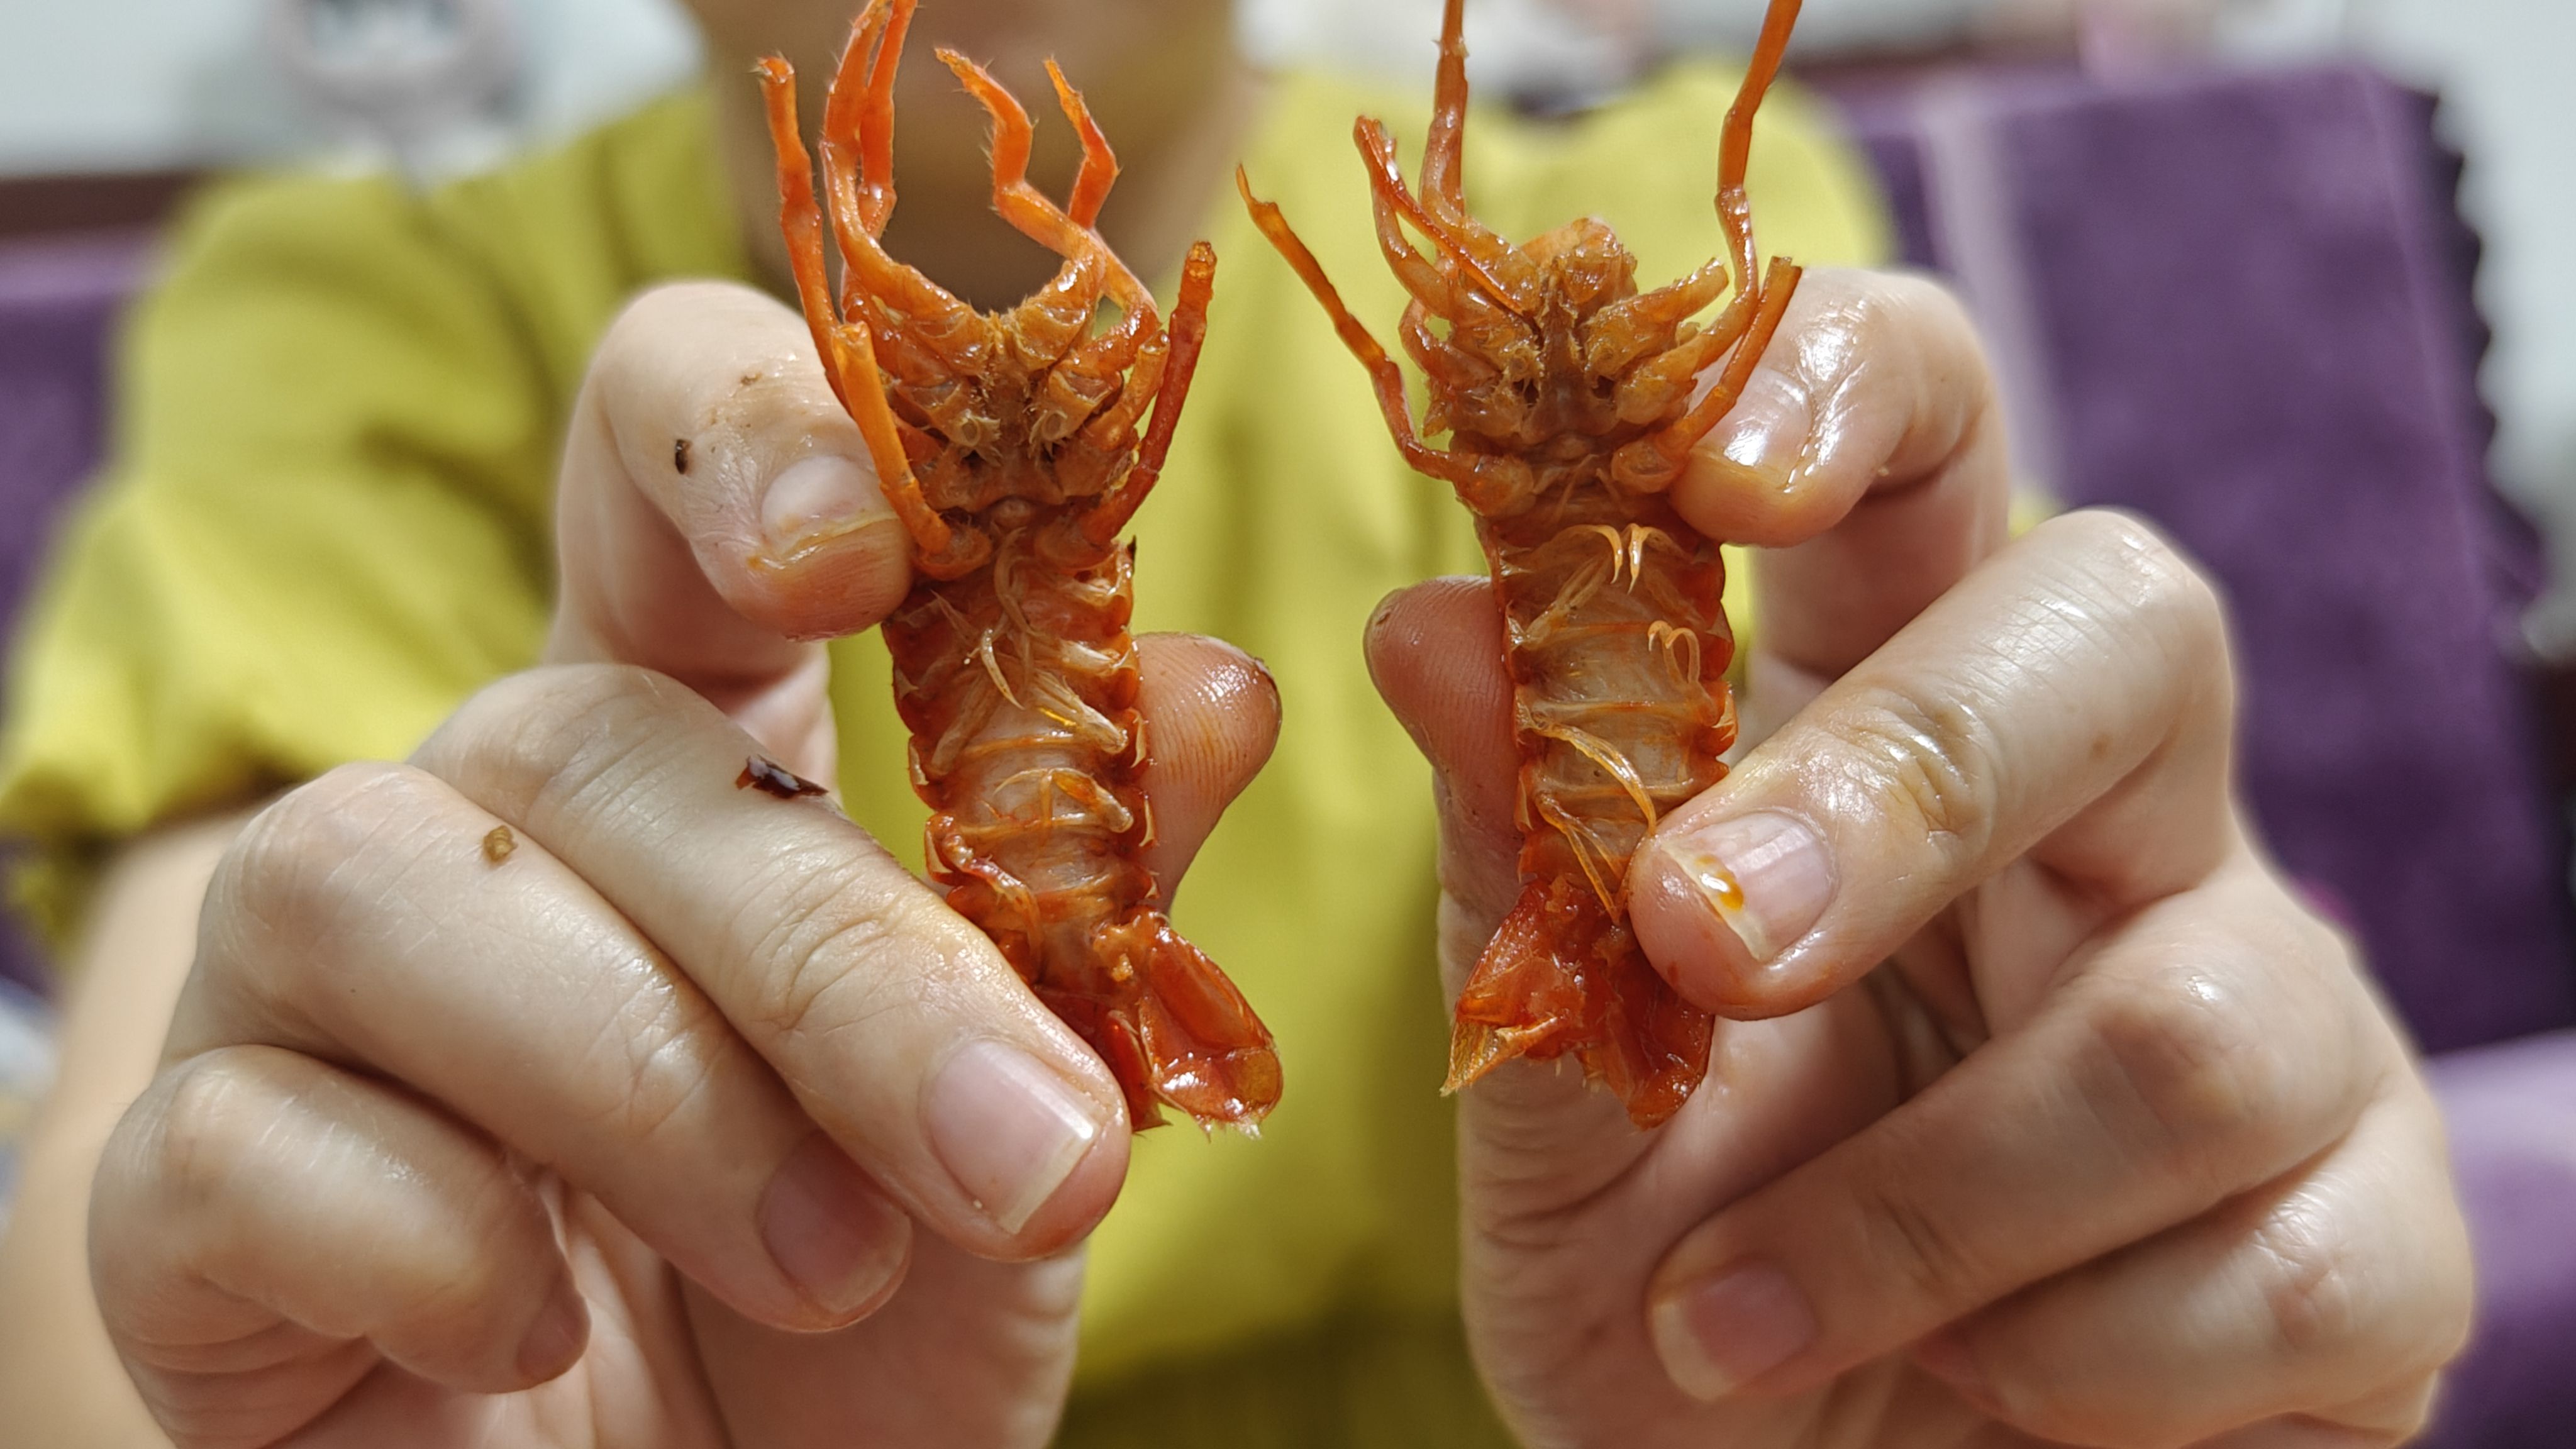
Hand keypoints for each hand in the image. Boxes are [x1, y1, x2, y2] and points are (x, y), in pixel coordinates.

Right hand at [85, 282, 1278, 1448]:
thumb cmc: (866, 1303)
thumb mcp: (1028, 1105)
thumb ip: (1094, 899)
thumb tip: (1215, 691)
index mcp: (686, 744)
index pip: (654, 457)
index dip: (739, 433)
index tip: (866, 552)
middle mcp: (476, 817)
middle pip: (588, 733)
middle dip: (832, 953)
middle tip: (1022, 1157)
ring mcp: (297, 993)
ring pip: (379, 889)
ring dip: (651, 1088)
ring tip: (826, 1265)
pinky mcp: (184, 1192)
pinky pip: (239, 1143)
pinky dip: (431, 1244)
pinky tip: (543, 1335)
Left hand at [1370, 270, 2471, 1446]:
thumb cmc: (1672, 1278)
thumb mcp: (1549, 1092)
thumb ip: (1512, 871)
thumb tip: (1426, 625)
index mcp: (1879, 724)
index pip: (1929, 436)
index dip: (1847, 387)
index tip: (1710, 480)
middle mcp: (2106, 822)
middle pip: (2129, 625)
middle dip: (1913, 783)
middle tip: (1707, 941)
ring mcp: (2276, 1008)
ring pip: (2192, 1016)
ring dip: (1919, 1206)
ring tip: (1735, 1321)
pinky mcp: (2377, 1233)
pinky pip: (2279, 1266)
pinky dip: (2056, 1363)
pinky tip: (1952, 1395)